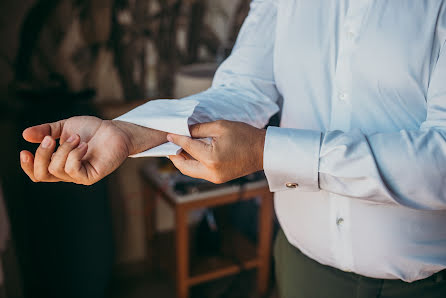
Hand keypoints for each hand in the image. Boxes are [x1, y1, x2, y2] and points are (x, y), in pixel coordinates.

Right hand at [20, 116, 166, 184]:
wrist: (114, 130)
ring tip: (77, 137)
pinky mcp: (90, 176)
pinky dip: (75, 155)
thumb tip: (25, 135)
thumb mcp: (65, 127)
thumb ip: (45, 131)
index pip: (37, 173)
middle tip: (49, 138)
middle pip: (42, 174)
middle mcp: (67, 172)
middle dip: (42, 155)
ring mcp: (79, 176)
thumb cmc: (91, 130)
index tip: (25, 150)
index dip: (28, 165)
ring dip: (64, 149)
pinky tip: (84, 145)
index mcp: (58, 163)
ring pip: (57, 169)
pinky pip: (73, 170)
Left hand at [167, 120, 265, 183]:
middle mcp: (211, 172)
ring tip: (177, 149)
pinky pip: (200, 172)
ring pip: (191, 171)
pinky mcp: (219, 179)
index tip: (169, 133)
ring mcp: (215, 178)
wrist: (263, 151)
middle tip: (169, 145)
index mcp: (211, 158)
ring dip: (182, 161)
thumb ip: (199, 129)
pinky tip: (190, 154)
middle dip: (174, 155)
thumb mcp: (220, 127)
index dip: (176, 139)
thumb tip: (184, 131)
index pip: (187, 147)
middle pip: (184, 166)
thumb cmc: (245, 136)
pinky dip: (193, 164)